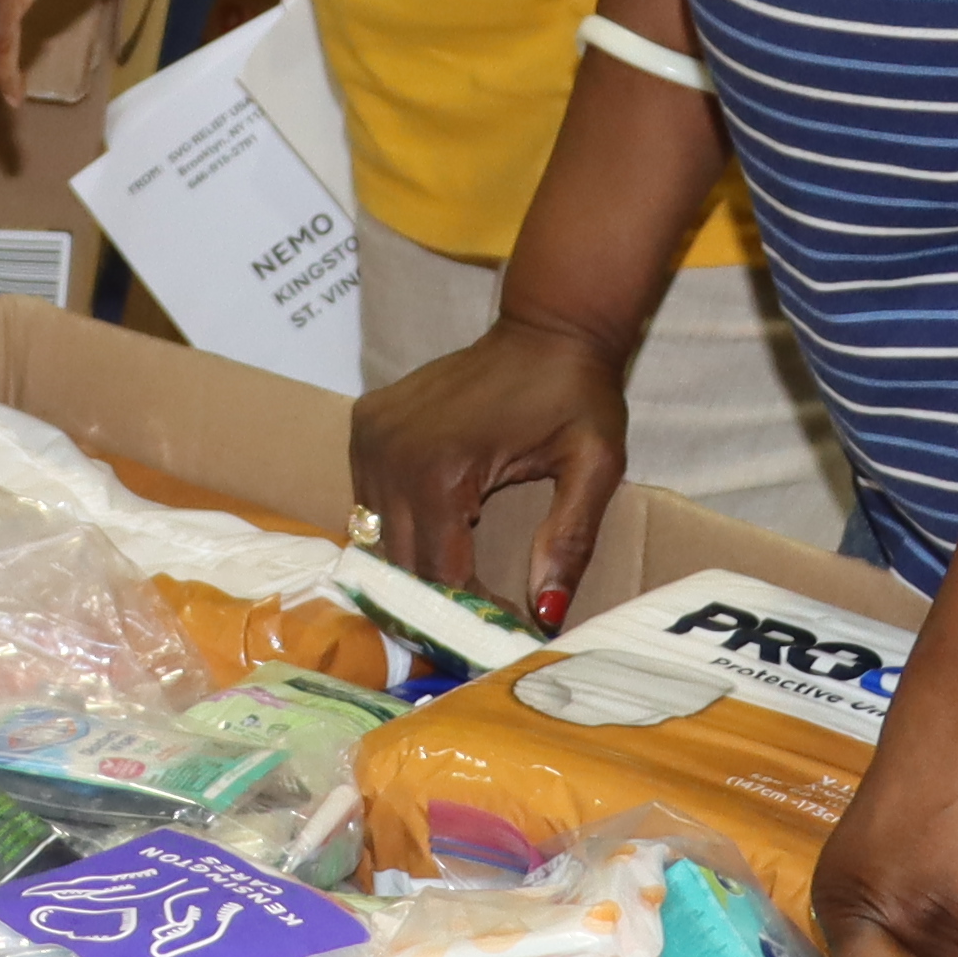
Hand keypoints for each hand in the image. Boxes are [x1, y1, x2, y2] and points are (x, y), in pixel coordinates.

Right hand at [351, 309, 628, 625]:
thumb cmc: (578, 394)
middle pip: (402, 563)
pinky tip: (440, 528)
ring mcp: (370, 437)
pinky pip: (371, 500)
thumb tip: (546, 611)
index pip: (443, 574)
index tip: (509, 630)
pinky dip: (401, 525)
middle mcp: (390, 455)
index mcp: (442, 469)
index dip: (473, 612)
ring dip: (418, 564)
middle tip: (484, 619)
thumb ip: (569, 539)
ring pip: (379, 537)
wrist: (548, 326)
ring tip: (464, 580)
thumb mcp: (593, 466)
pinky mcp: (364, 424)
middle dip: (442, 599)